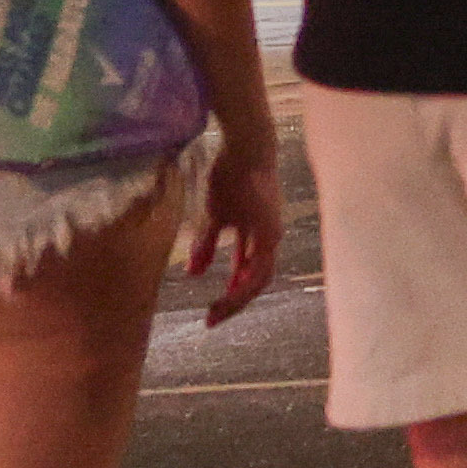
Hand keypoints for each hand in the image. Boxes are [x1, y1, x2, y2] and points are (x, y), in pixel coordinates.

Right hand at [183, 112, 283, 323]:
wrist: (244, 148)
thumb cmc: (231, 176)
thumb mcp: (216, 215)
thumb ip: (208, 244)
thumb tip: (194, 273)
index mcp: (260, 234)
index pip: (250, 273)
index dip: (232, 293)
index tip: (211, 309)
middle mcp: (270, 237)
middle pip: (256, 281)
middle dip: (234, 302)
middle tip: (212, 319)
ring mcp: (272, 234)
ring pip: (259, 278)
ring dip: (238, 298)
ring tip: (216, 313)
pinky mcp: (270, 230)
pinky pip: (258, 267)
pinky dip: (243, 283)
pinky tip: (227, 295)